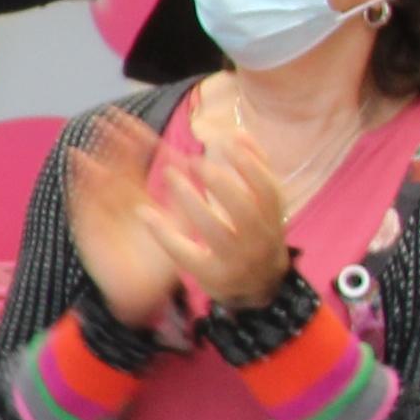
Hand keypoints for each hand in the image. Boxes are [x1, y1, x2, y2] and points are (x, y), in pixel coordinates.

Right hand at [62, 111, 180, 322]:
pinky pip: (84, 197)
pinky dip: (80, 176)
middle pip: (115, 163)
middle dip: (113, 138)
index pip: (139, 164)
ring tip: (95, 128)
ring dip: (96, 151)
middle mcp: (120, 201)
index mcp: (141, 199)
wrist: (137, 299)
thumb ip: (187, 201)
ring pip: (99, 175)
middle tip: (111, 113)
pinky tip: (78, 157)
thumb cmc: (159, 267)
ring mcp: (103, 211)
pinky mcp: (90, 224)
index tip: (135, 119)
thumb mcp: (180, 230)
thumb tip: (195, 168)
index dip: (137, 140)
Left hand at [144, 85, 294, 307]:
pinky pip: (184, 252)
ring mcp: (235, 261)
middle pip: (244, 209)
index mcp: (273, 220)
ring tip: (170, 174)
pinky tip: (146, 213)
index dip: (251, 164)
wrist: (259, 287)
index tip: (227, 141)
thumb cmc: (256, 234)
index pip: (268, 190)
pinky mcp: (210, 275)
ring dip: (190, 199)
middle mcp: (259, 241)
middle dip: (219, 181)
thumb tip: (239, 132)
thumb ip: (256, 169)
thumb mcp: (265, 205)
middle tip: (194, 159)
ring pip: (213, 228)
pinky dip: (164, 233)